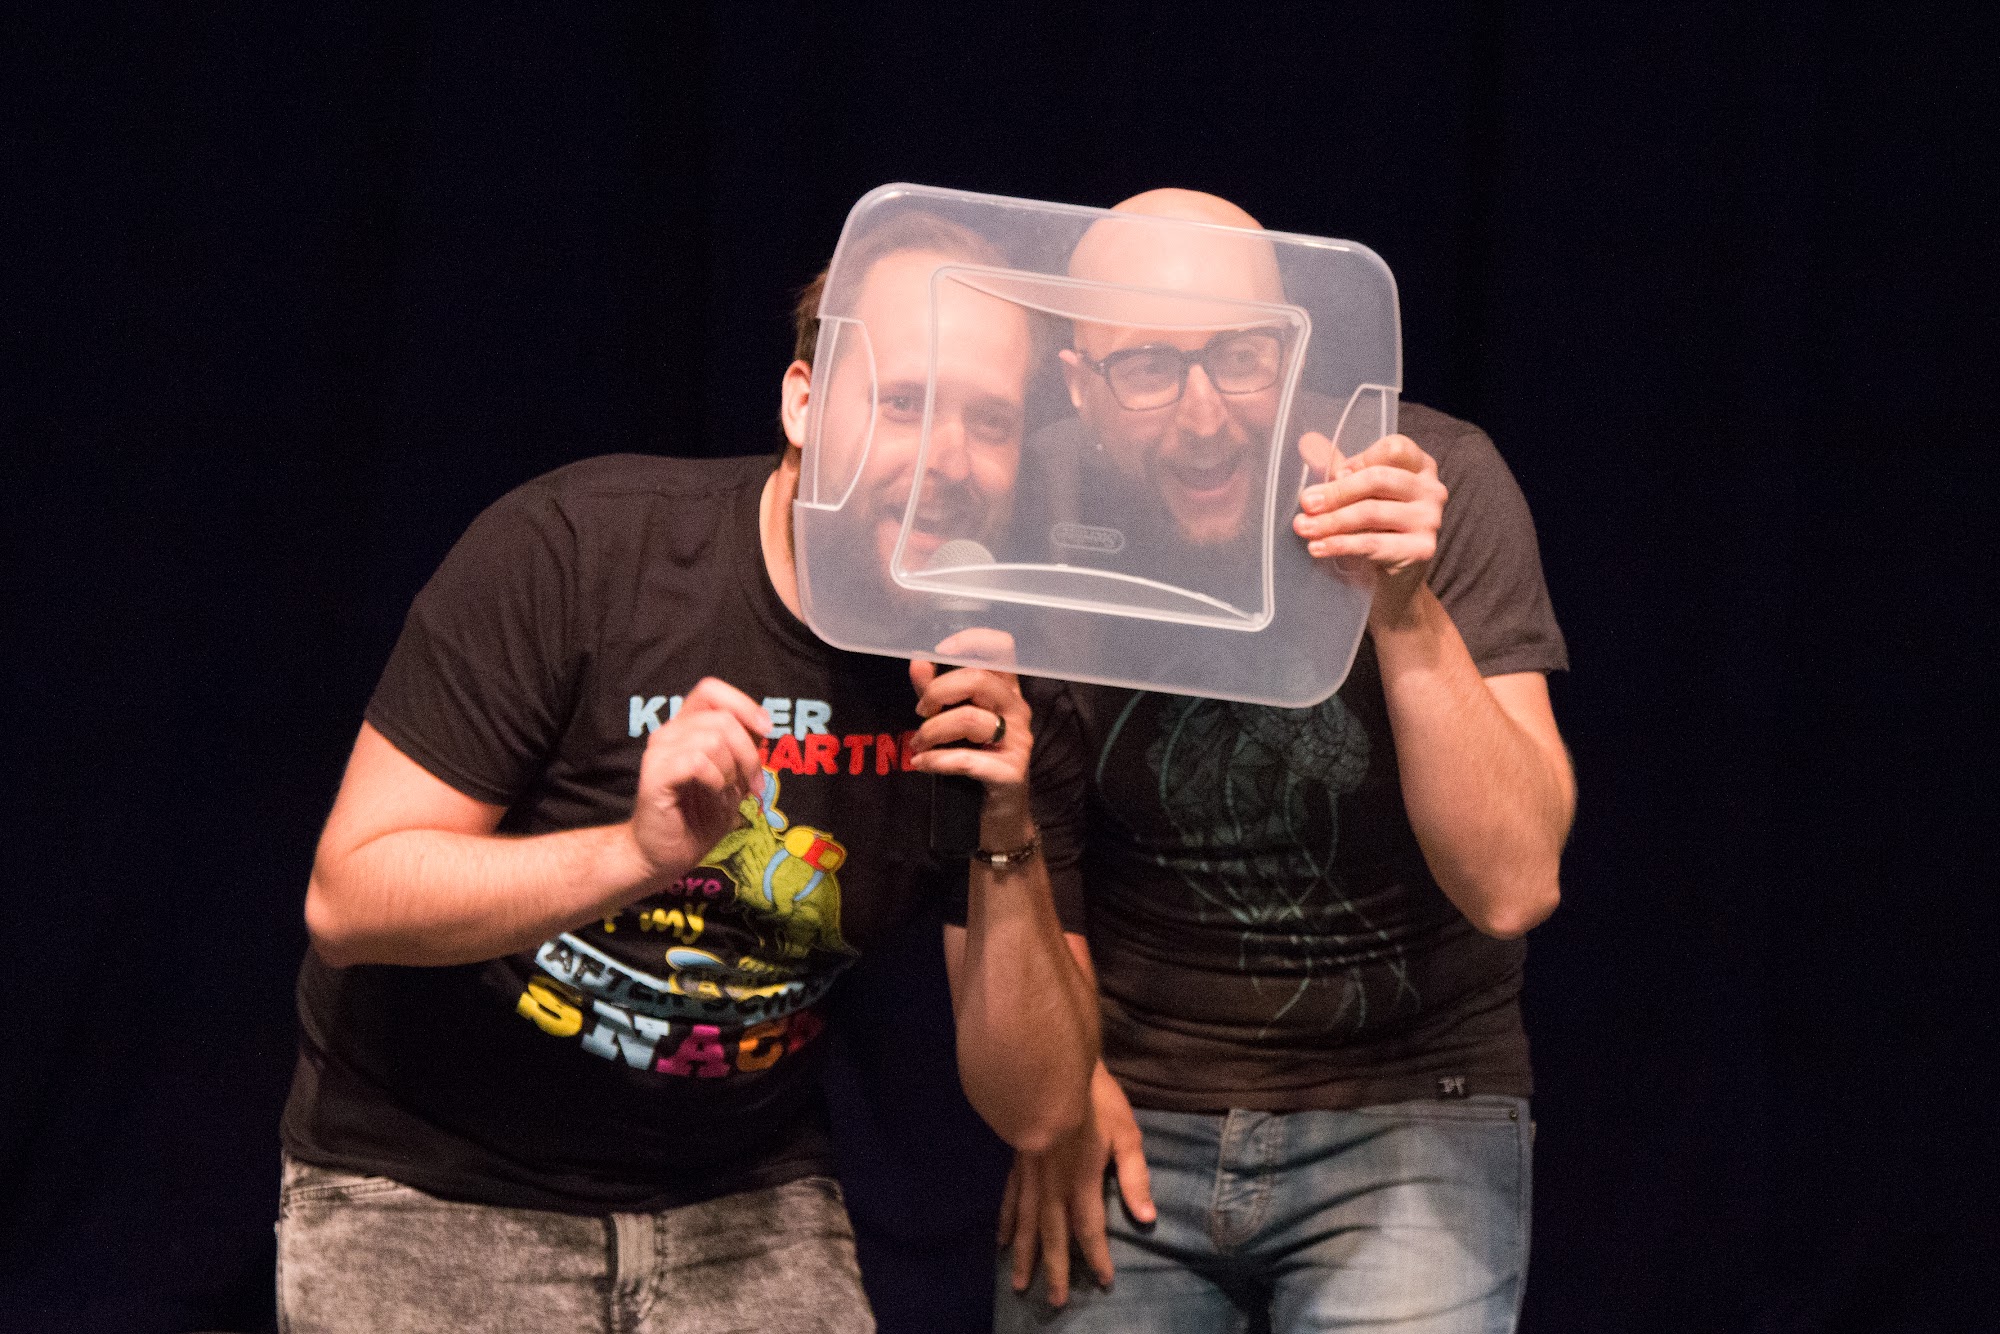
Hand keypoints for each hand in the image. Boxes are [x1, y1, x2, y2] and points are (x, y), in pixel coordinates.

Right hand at [627, 677, 769, 878]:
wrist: (664, 855)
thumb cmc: (697, 817)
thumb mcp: (732, 778)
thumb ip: (743, 749)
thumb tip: (763, 727)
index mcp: (686, 727)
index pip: (711, 690)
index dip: (743, 704)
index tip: (765, 730)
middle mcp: (669, 733)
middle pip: (723, 718)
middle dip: (748, 754)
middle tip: (751, 787)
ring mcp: (658, 752)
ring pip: (713, 739)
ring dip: (731, 772)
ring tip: (726, 795)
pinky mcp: (655, 775)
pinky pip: (698, 762)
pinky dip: (716, 782)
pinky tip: (713, 796)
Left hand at [906, 650, 1033, 836]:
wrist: (999, 813)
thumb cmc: (976, 759)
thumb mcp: (952, 720)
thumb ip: (935, 690)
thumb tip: (917, 660)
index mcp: (1006, 690)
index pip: (1002, 648)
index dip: (971, 640)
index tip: (939, 652)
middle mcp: (1018, 709)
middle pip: (979, 679)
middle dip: (938, 692)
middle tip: (920, 712)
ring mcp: (1019, 740)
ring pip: (970, 718)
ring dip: (932, 731)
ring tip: (917, 745)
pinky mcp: (1011, 771)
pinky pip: (967, 759)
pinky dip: (936, 760)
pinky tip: (921, 765)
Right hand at [998, 1062, 1154, 1306]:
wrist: (1049, 1071)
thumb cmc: (1094, 1100)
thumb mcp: (1126, 1134)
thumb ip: (1134, 1178)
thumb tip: (1148, 1219)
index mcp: (1081, 1182)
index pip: (1090, 1230)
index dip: (1097, 1258)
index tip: (1104, 1282)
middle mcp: (1052, 1186)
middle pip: (1053, 1236)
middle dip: (1056, 1271)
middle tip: (1054, 1303)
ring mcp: (1031, 1176)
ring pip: (1025, 1225)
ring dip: (1024, 1256)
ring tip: (1019, 1284)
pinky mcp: (1018, 1162)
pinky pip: (1009, 1200)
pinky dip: (1006, 1222)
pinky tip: (1000, 1240)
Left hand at [1294, 432, 1446, 621]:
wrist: (1394, 578)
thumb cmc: (1375, 526)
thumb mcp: (1357, 493)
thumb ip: (1336, 468)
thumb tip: (1307, 441)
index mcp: (1420, 466)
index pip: (1394, 448)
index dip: (1362, 459)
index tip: (1336, 476)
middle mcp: (1432, 489)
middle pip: (1378, 479)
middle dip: (1336, 492)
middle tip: (1306, 503)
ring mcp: (1431, 520)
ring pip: (1371, 513)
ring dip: (1330, 521)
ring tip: (1303, 527)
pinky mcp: (1422, 550)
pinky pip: (1373, 544)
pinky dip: (1340, 545)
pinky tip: (1317, 548)